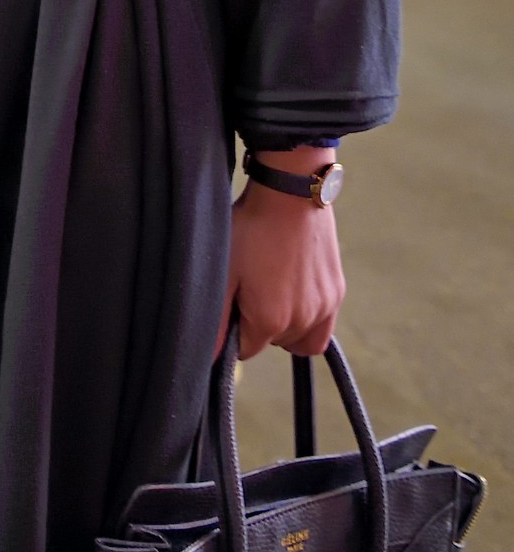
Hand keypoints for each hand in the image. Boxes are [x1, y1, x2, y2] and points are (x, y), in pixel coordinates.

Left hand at [216, 156, 345, 360]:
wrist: (291, 193)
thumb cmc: (251, 228)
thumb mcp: (223, 271)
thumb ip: (217, 319)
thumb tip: (213, 358)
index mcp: (270, 319)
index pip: (247, 351)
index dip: (234, 329)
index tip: (232, 302)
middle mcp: (303, 320)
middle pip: (273, 343)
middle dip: (259, 326)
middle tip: (250, 287)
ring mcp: (325, 307)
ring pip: (300, 340)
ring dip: (285, 327)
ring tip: (271, 292)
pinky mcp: (337, 292)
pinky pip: (322, 326)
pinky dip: (308, 320)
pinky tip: (294, 294)